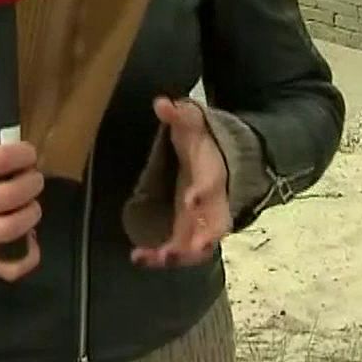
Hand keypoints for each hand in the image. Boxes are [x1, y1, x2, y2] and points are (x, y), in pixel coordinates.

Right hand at [0, 92, 44, 281]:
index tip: (25, 152)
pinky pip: (6, 267)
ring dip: (31, 213)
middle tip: (29, 176)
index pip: (1, 160)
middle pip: (12, 194)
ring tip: (28, 204)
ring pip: (12, 229)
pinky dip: (25, 257)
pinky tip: (30, 240)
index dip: (23, 153)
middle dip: (31, 181)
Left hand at [131, 96, 231, 269]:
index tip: (191, 200)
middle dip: (201, 238)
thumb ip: (180, 115)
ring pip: (198, 246)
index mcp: (212, 174)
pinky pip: (180, 251)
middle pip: (214, 226)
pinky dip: (162, 258)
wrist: (223, 164)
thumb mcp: (193, 125)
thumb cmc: (203, 145)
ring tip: (156, 259)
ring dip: (179, 255)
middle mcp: (213, 203)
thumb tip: (161, 102)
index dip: (203, 193)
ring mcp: (203, 222)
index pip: (211, 184)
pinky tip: (139, 258)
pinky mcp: (189, 234)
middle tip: (182, 250)